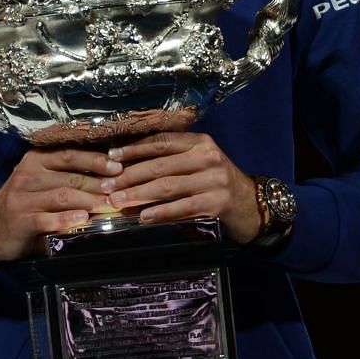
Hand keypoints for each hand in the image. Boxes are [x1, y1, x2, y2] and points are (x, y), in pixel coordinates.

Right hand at [0, 147, 121, 263]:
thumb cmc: (25, 202)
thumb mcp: (40, 181)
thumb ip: (66, 176)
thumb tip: (108, 175)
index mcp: (35, 160)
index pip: (69, 154)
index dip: (95, 160)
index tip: (118, 166)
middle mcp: (27, 175)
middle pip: (70, 177)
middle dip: (98, 183)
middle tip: (120, 190)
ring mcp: (22, 198)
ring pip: (62, 196)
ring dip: (88, 200)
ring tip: (109, 205)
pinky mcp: (21, 221)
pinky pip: (47, 219)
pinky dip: (66, 219)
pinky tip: (83, 220)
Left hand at [100, 131, 261, 241]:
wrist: (253, 205)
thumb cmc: (216, 183)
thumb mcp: (199, 163)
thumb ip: (172, 160)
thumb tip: (127, 166)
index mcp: (200, 142)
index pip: (161, 141)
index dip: (134, 149)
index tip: (110, 157)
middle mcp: (208, 157)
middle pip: (160, 165)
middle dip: (129, 176)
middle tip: (106, 186)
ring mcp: (214, 180)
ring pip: (167, 186)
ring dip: (138, 195)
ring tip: (117, 202)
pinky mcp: (218, 202)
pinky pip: (182, 207)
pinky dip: (161, 212)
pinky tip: (143, 217)